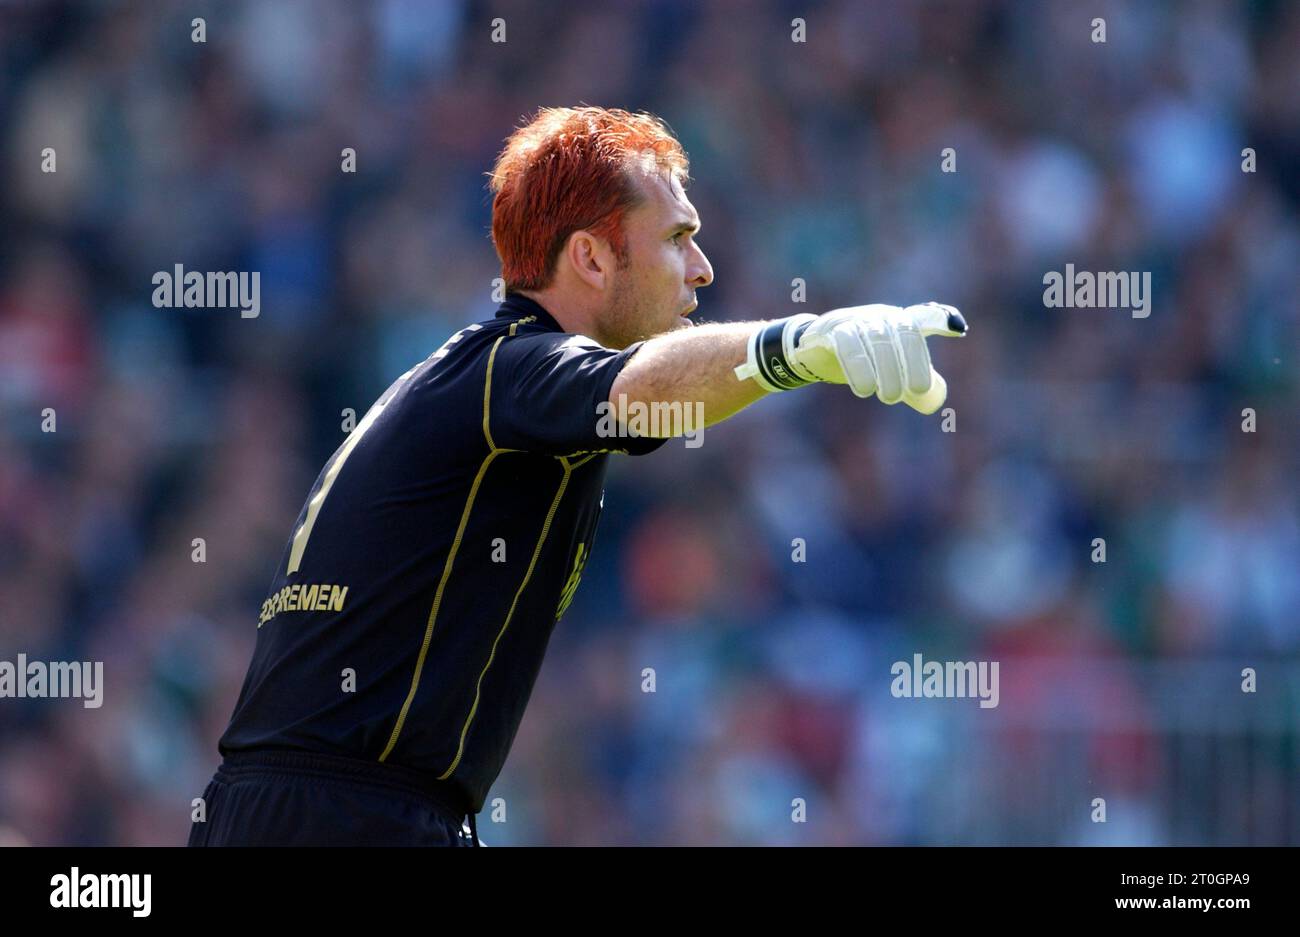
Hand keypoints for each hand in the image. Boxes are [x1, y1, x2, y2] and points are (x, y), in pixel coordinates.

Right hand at [735, 302, 967, 413]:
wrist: (812, 351)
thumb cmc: (861, 360)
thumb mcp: (892, 374)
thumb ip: (917, 389)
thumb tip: (935, 405)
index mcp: (900, 324)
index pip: (924, 317)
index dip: (940, 320)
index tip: (958, 329)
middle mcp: (880, 316)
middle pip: (904, 332)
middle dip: (913, 363)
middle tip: (911, 393)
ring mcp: (855, 320)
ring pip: (877, 339)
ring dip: (885, 370)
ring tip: (888, 398)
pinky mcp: (830, 329)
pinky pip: (847, 342)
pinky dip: (858, 367)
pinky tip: (863, 389)